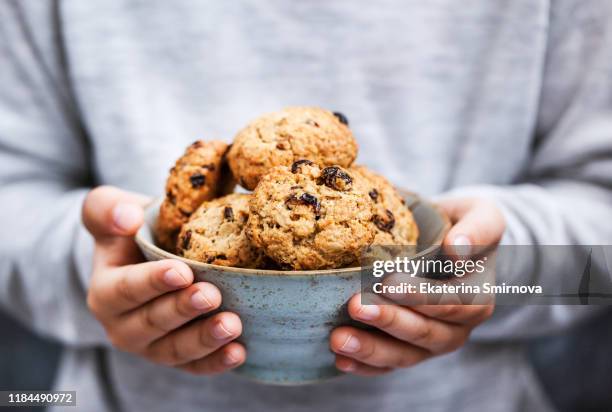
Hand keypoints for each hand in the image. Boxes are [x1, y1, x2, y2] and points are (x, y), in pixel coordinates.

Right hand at [83, 186, 245, 374]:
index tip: (182, 271)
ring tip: (232, 325)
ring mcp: (151, 346)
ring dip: (204, 339)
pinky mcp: (177, 358)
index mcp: (105, 291)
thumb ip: (107, 208)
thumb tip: (127, 218)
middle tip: (212, 295)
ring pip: (175, 349)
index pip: (126, 289)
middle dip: (183, 310)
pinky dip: (216, 362)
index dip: (154, 282)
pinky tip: (238, 352)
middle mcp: (123, 326)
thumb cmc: (133, 230)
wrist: (147, 255)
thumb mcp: (111, 210)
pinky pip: (195, 366)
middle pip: (153, 322)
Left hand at [330, 197, 503, 375]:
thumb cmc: (462, 226)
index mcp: (478, 296)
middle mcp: (459, 326)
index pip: (453, 303)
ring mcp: (433, 342)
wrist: (452, 244)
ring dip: (371, 349)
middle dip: (389, 321)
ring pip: (406, 355)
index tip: (387, 281)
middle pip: (427, 333)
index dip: (420, 296)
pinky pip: (390, 365)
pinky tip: (340, 360)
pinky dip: (365, 366)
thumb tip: (458, 248)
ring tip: (338, 339)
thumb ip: (479, 228)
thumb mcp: (482, 216)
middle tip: (355, 305)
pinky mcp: (411, 350)